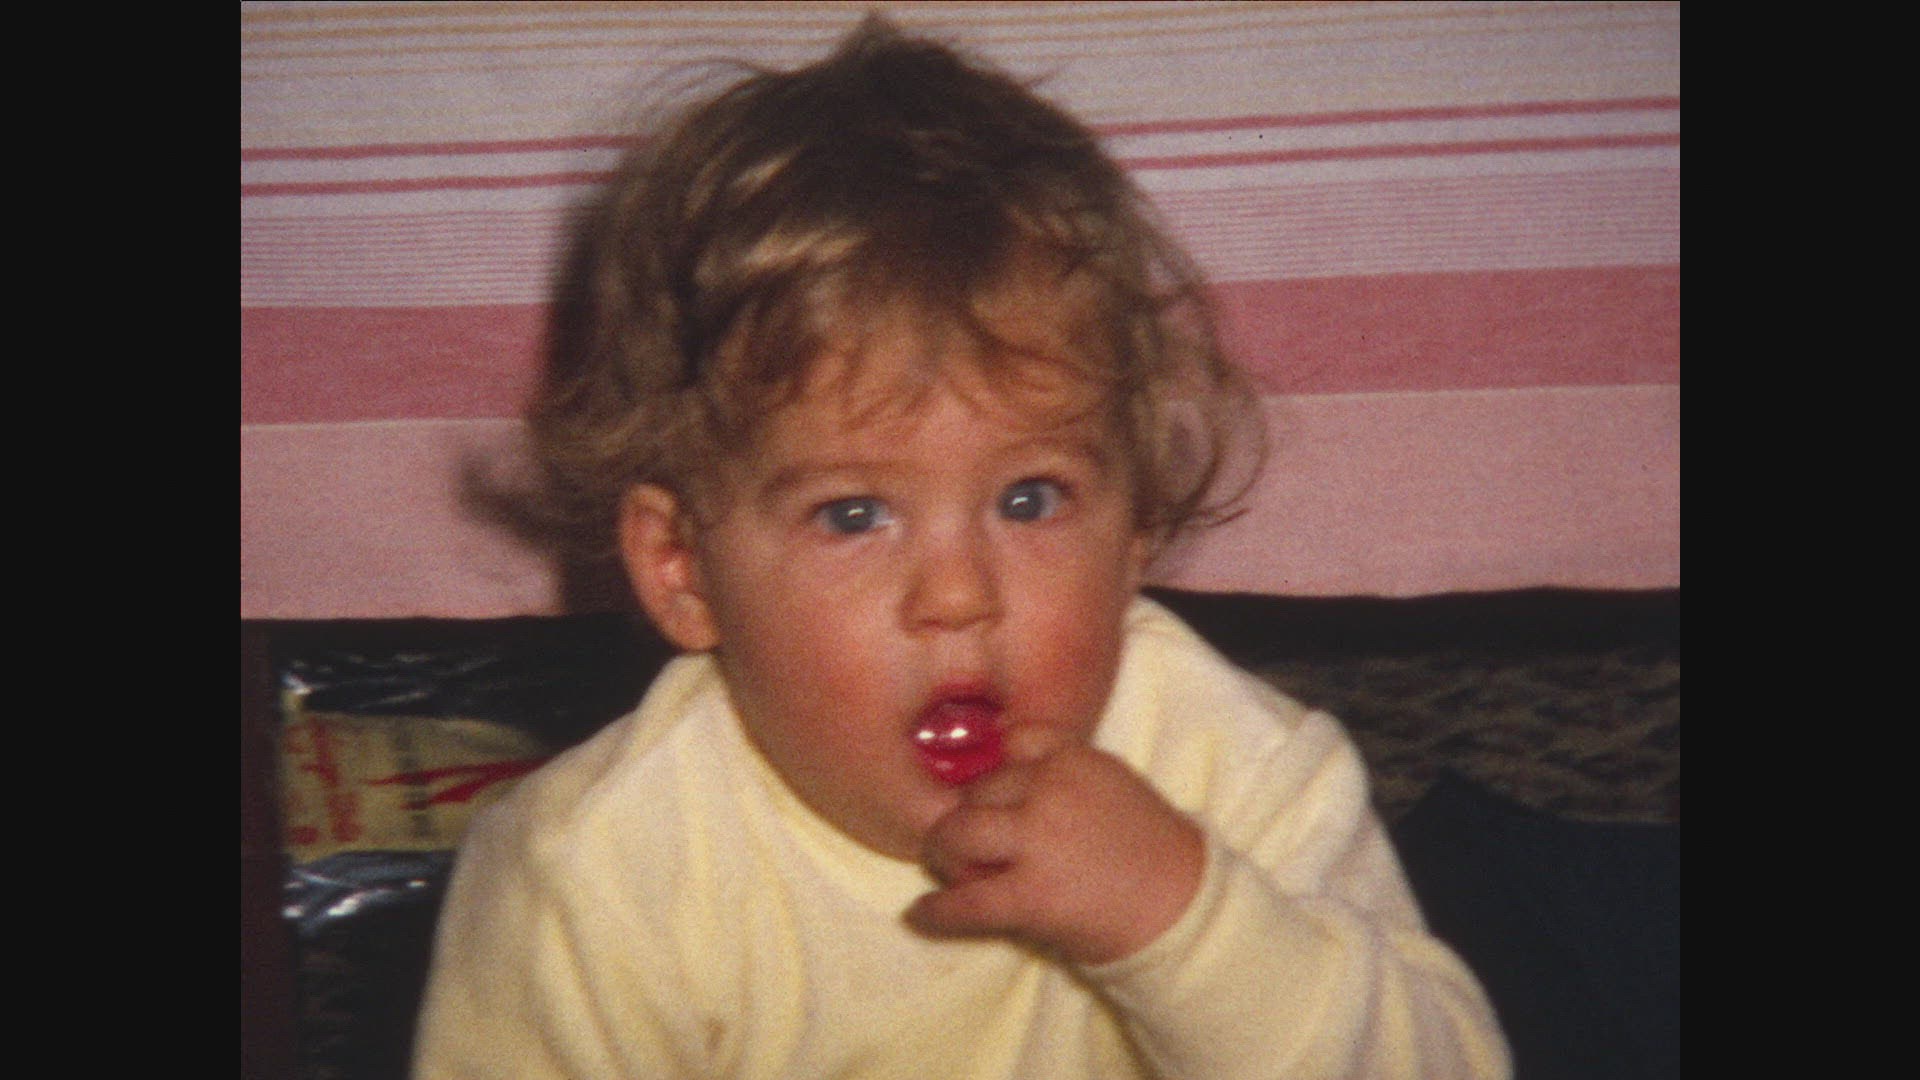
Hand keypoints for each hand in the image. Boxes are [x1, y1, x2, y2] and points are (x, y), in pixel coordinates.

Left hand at [906, 724, 1206, 964]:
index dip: (996, 772)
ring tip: (957, 873)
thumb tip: (1000, 777)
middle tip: (973, 848)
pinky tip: (921, 915)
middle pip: (977, 790)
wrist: (1183, 909)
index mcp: (1074, 757)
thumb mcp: (1111, 783)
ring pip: (957, 833)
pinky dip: (937, 911)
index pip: (1011, 742)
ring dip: (948, 854)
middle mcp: (1051, 789)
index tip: (992, 796)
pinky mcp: (1031, 895)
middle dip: (969, 819)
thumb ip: (1061, 773)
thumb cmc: (1150, 850)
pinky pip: (964, 901)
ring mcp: (1039, 840)